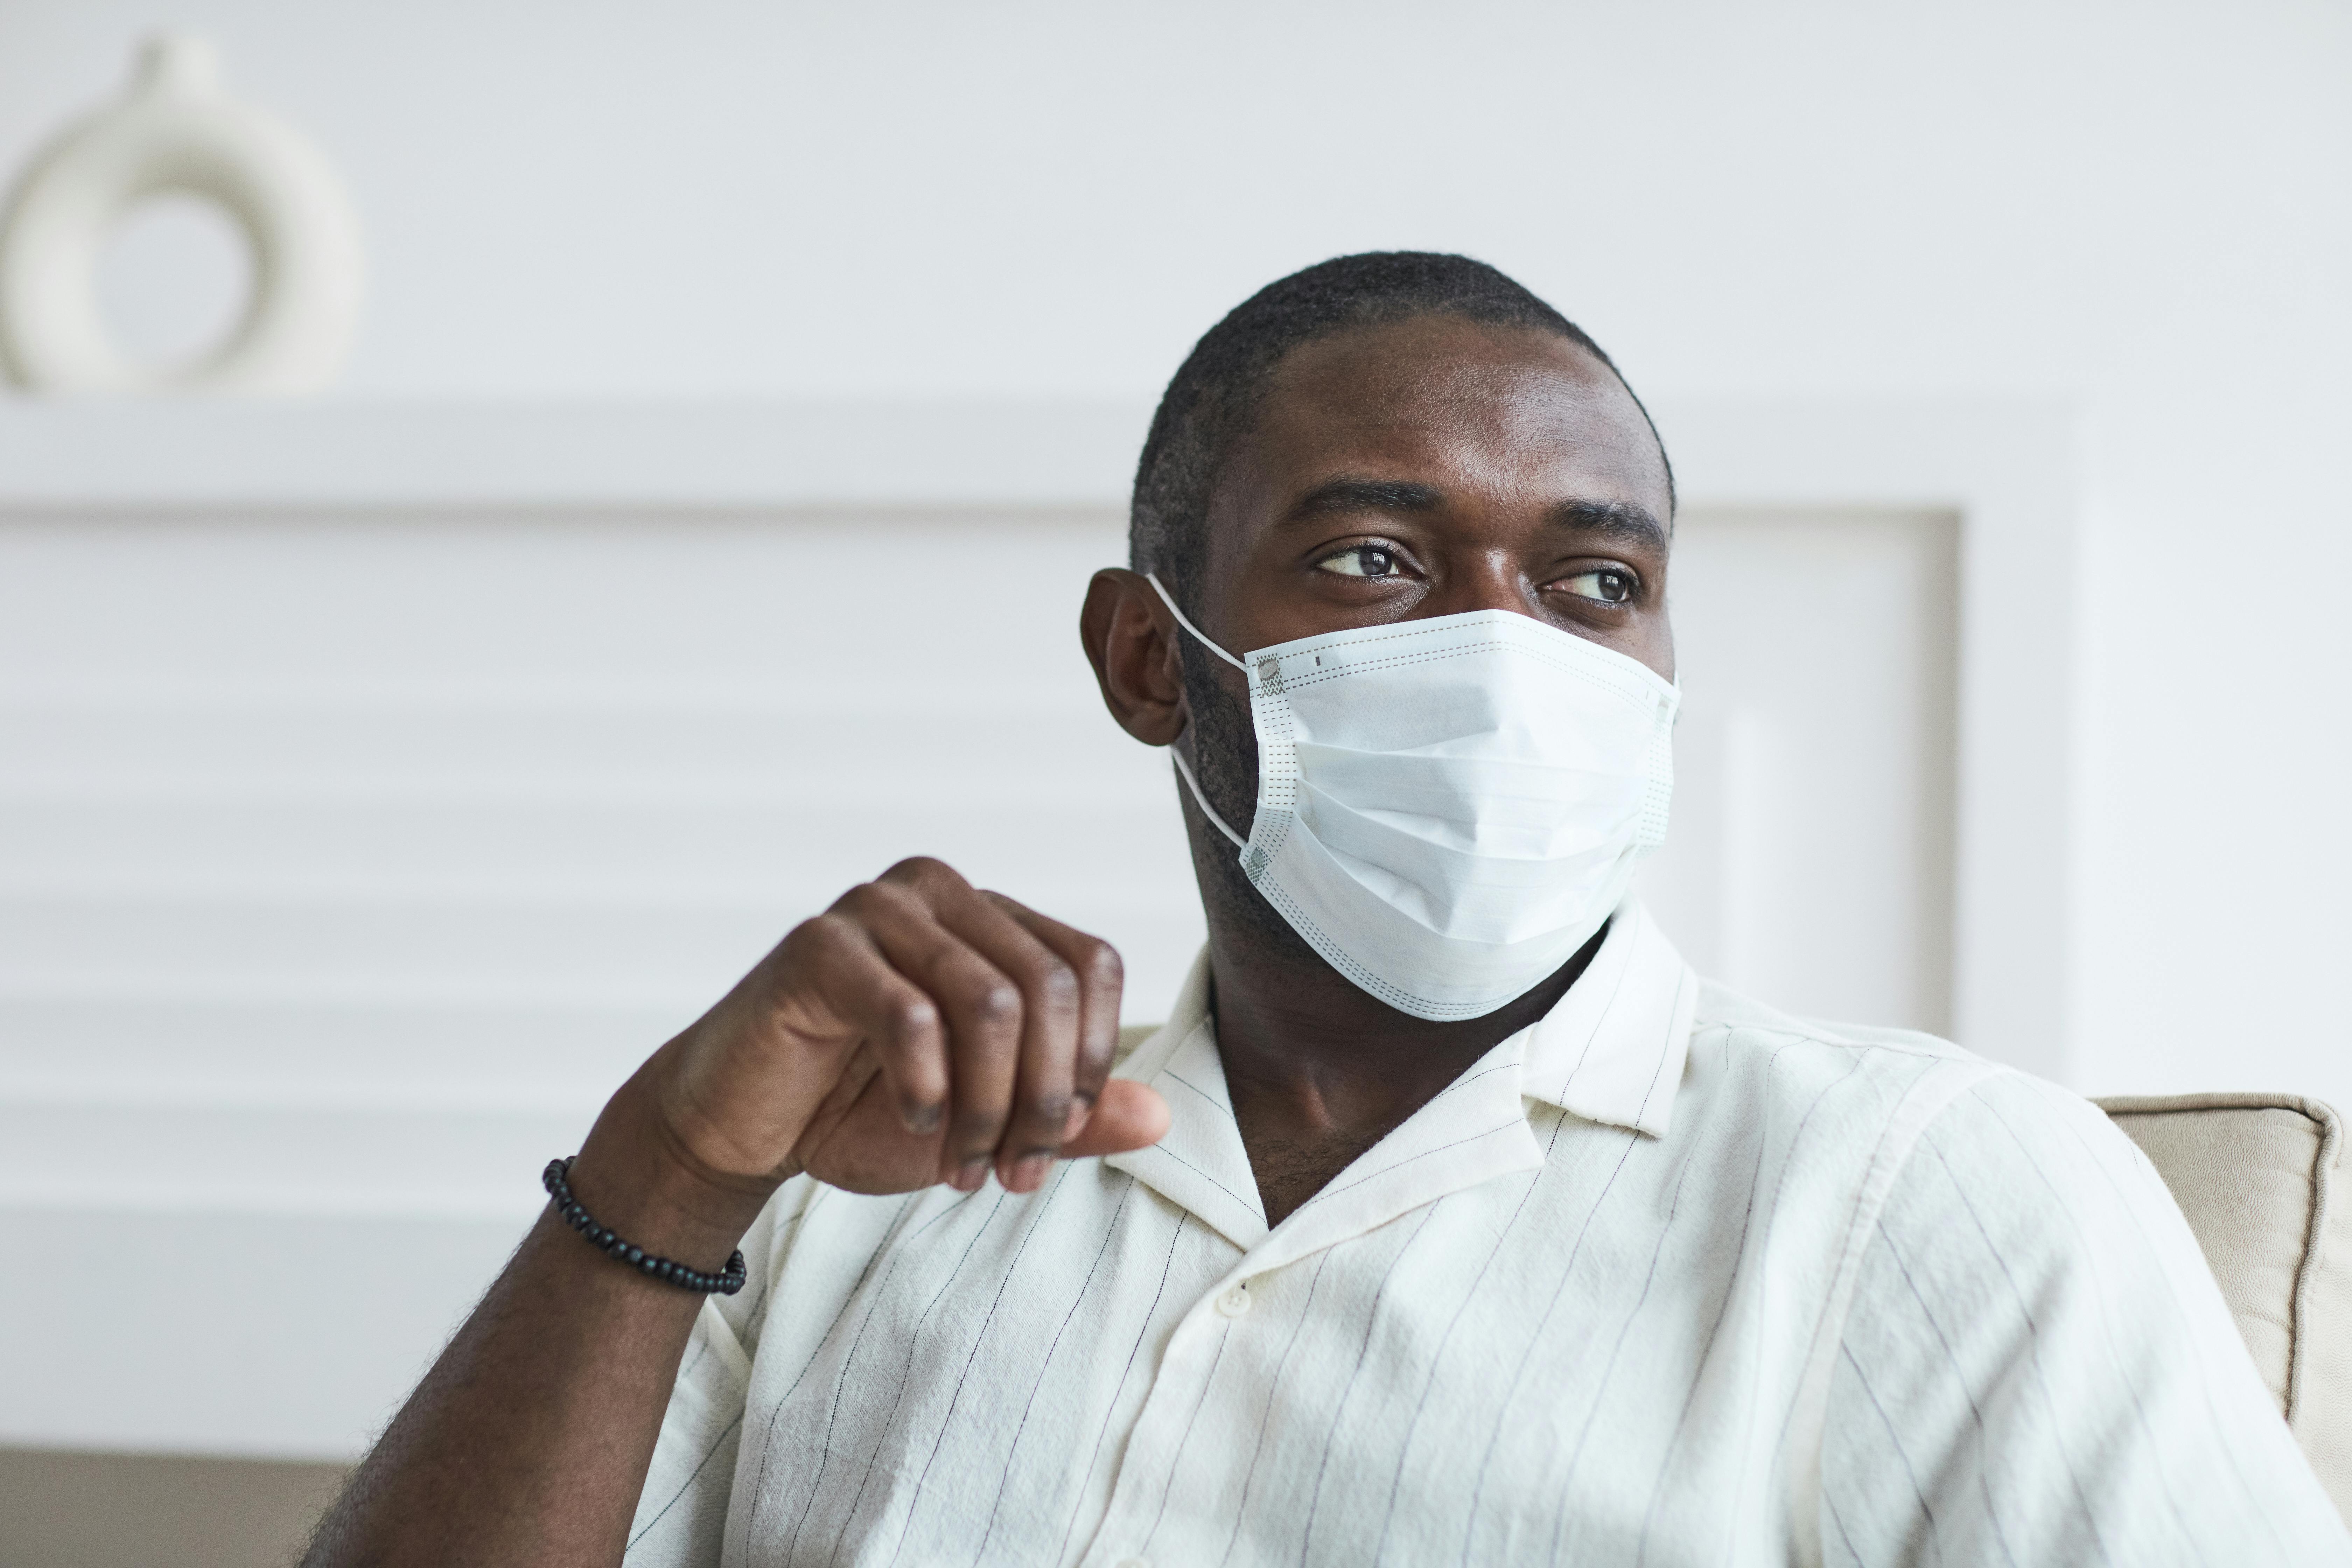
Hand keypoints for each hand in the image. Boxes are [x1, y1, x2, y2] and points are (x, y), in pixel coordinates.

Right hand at [636, 858, 1168, 1200]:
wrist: (743, 1129)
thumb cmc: (863, 1113)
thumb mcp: (987, 1124)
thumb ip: (1069, 1117)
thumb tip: (1159, 1118)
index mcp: (990, 918)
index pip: (1089, 965)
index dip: (1087, 1062)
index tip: (1053, 1143)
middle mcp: (940, 894)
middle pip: (1046, 986)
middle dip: (1040, 1098)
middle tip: (1009, 1170)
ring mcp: (876, 908)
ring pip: (989, 999)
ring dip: (986, 1105)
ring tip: (961, 1164)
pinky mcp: (817, 946)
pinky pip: (907, 1012)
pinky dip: (925, 1088)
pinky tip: (913, 1123)